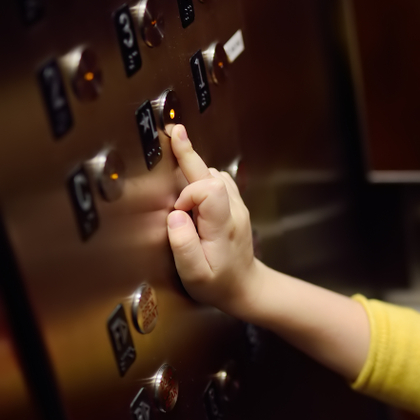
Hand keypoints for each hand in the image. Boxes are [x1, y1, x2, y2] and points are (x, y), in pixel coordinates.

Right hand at [166, 124, 258, 316]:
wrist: (246, 287)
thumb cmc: (219, 284)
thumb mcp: (195, 274)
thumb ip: (183, 245)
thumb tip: (174, 215)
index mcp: (224, 225)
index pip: (209, 189)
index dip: (188, 194)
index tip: (177, 212)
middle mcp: (234, 211)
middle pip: (213, 175)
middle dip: (190, 155)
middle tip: (174, 132)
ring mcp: (237, 207)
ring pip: (216, 176)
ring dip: (195, 170)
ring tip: (176, 155)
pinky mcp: (234, 207)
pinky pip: (219, 183)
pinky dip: (202, 178)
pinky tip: (190, 184)